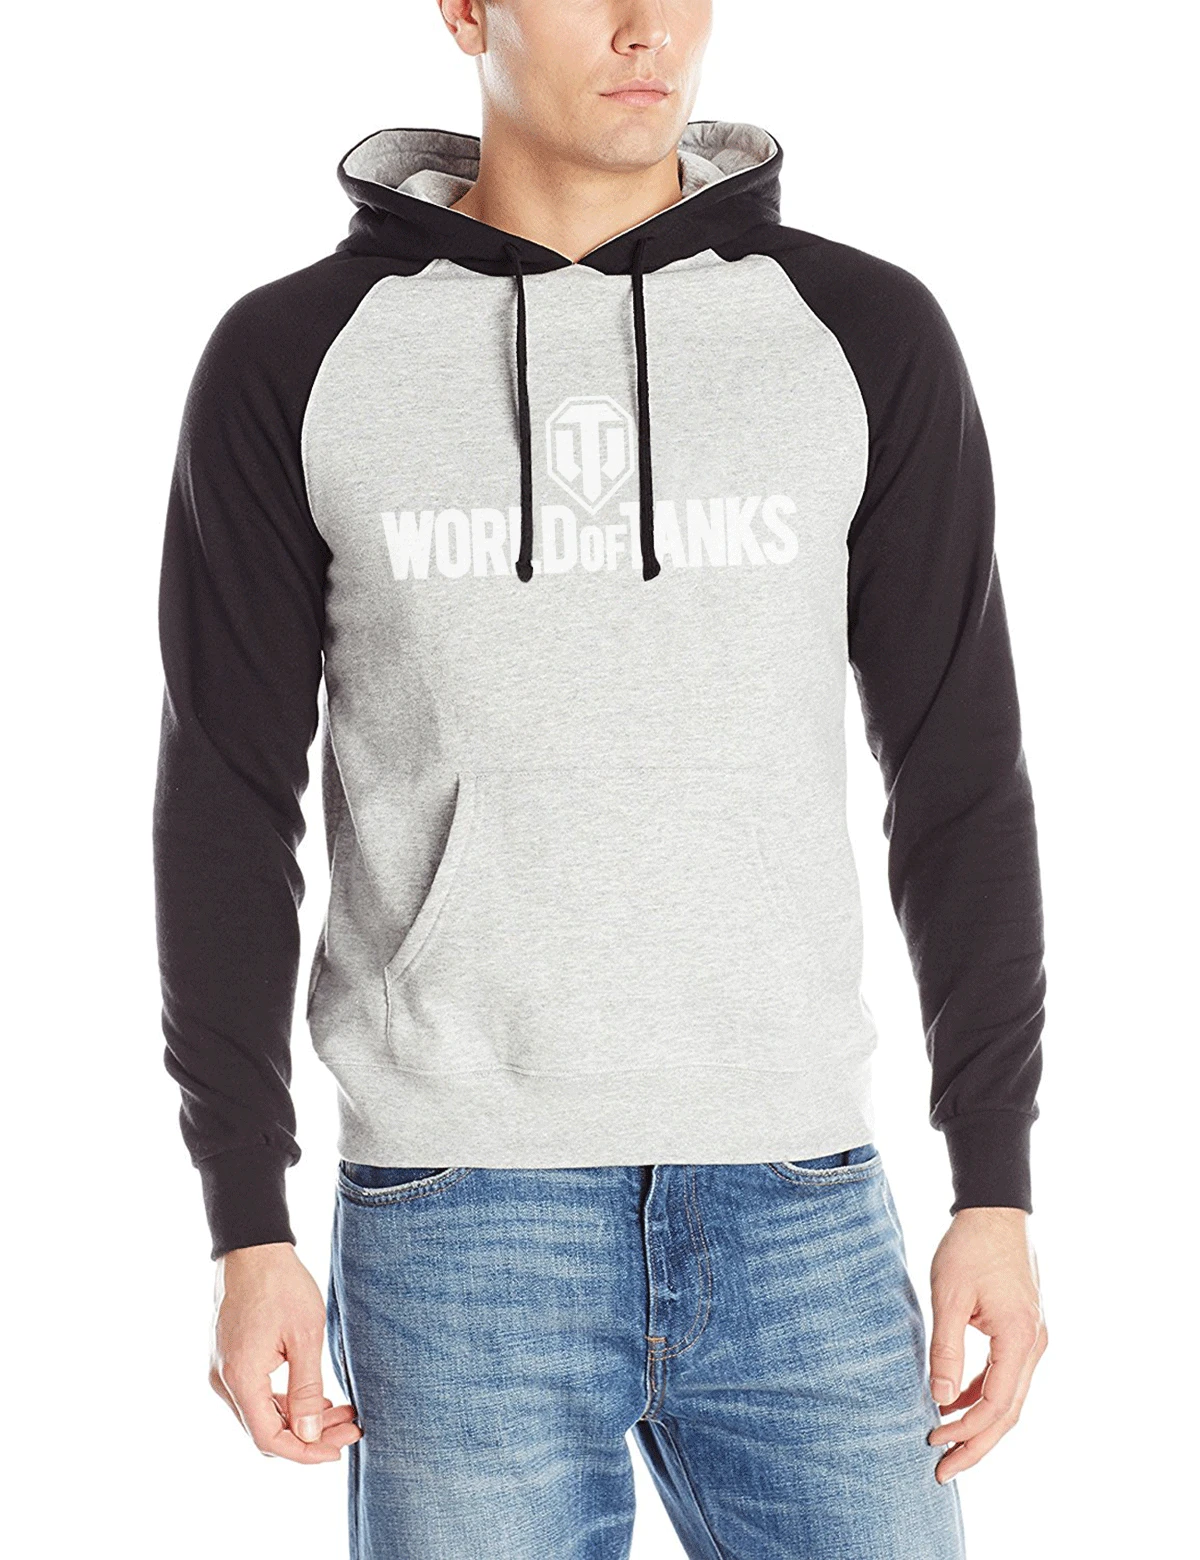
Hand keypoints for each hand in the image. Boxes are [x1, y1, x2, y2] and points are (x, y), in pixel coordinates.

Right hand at [209, 1242, 362, 1463]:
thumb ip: (306, 1388)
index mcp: (241, 1378)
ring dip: (299, 1419)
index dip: (305, 1451)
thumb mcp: (305, 1335)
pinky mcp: (228, 1361)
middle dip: (309, 1436)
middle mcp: (223, 1381)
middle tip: (351, 1426)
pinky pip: (255, 1396)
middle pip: (265, 1430)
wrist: (253, 1248)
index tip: (339, 1448)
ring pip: (261, 1415)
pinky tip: (316, 1398)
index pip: (268, 1439)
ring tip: (342, 1412)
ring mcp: (222, 1371)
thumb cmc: (281, 1285)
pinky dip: (284, 1403)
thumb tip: (310, 1434)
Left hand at [926, 1207, 1046, 1481]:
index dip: (966, 1432)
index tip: (933, 1445)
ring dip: (980, 1423)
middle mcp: (1035, 1344)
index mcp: (1020, 1339)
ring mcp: (1034, 1338)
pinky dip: (984, 1395)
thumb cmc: (969, 1247)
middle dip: (976, 1444)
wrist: (995, 1209)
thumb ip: (946, 1349)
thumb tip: (940, 1399)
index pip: (997, 1405)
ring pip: (1011, 1397)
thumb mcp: (949, 1297)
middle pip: (1009, 1412)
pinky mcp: (1025, 1330)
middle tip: (942, 1470)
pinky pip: (1007, 1376)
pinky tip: (957, 1403)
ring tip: (945, 1443)